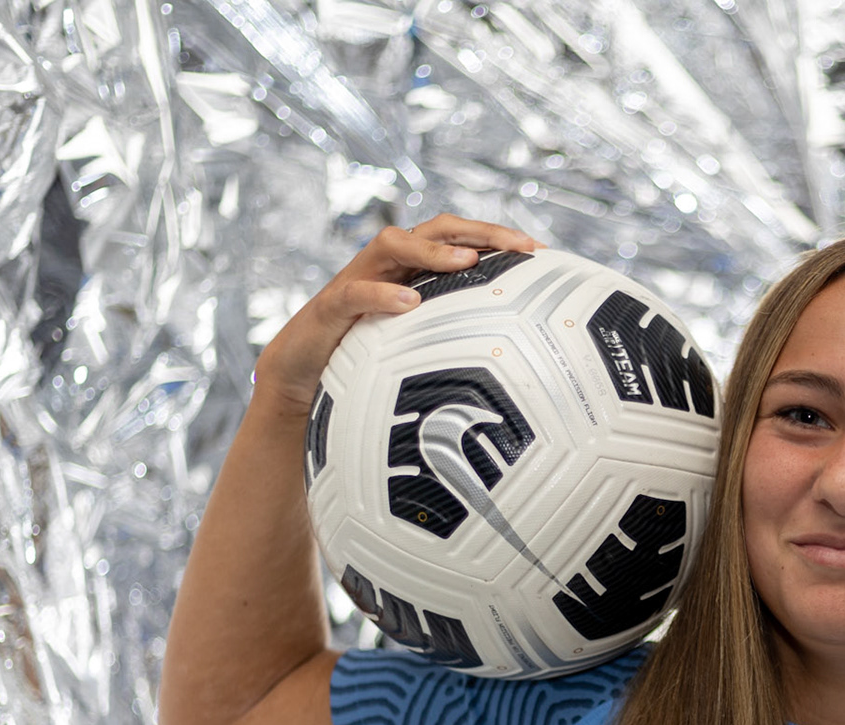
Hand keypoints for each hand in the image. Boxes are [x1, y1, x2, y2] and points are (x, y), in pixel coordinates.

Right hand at [250, 214, 544, 419]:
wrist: (304, 376)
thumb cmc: (369, 357)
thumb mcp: (422, 345)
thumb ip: (458, 336)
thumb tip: (517, 358)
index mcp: (414, 269)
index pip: (460, 238)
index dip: (497, 237)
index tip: (540, 252)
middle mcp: (389, 264)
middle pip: (435, 227)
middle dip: (480, 231)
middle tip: (520, 246)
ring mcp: (358, 279)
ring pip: (393, 243)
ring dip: (433, 249)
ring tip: (468, 262)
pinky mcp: (331, 306)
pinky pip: (356, 291)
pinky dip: (383, 293)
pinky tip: (410, 303)